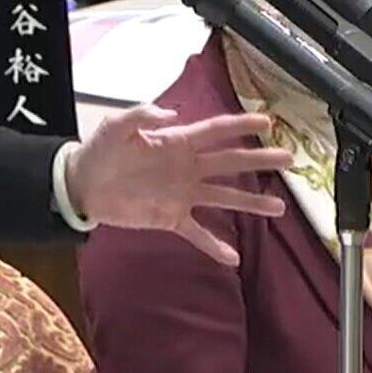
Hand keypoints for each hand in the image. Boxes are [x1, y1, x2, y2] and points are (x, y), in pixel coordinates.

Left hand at [64, 104, 291, 266]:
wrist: (82, 184)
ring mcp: (181, 194)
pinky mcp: (170, 217)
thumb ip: (141, 116)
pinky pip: (197, 232)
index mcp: (175, 142)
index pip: (214, 131)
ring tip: (278, 207)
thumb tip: (172, 114)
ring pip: (223, 197)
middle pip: (230, 162)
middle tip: (289, 159)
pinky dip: (214, 246)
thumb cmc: (99, 149)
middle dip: (259, 160)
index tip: (267, 121)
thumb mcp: (115, 126)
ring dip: (250, 202)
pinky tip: (232, 258)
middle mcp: (186, 167)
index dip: (240, 124)